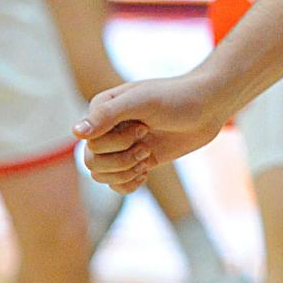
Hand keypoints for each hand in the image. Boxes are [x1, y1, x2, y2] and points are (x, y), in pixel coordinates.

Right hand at [74, 71, 230, 192]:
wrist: (207, 107)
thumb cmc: (176, 98)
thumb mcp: (142, 101)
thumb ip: (108, 115)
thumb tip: (75, 133)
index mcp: (102, 108)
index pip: (91, 142)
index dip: (117, 142)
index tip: (144, 126)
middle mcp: (107, 127)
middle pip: (92, 162)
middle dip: (121, 159)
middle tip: (146, 145)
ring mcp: (121, 145)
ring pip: (101, 175)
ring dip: (125, 172)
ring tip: (146, 158)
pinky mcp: (136, 159)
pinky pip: (116, 184)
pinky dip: (128, 184)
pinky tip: (145, 174)